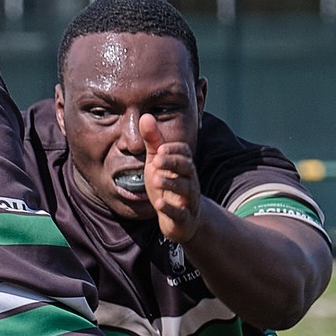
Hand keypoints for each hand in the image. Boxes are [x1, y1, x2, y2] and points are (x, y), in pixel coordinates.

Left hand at [141, 115, 202, 245]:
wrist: (184, 220)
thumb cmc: (169, 186)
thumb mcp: (157, 163)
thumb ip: (152, 142)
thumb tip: (145, 116)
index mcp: (184, 166)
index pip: (184, 153)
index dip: (173, 150)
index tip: (160, 148)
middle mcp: (190, 181)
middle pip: (187, 168)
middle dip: (172, 163)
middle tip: (156, 160)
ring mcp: (188, 200)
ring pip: (185, 189)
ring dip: (171, 183)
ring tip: (155, 178)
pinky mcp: (184, 218)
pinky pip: (180, 213)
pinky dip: (170, 208)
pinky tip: (159, 204)